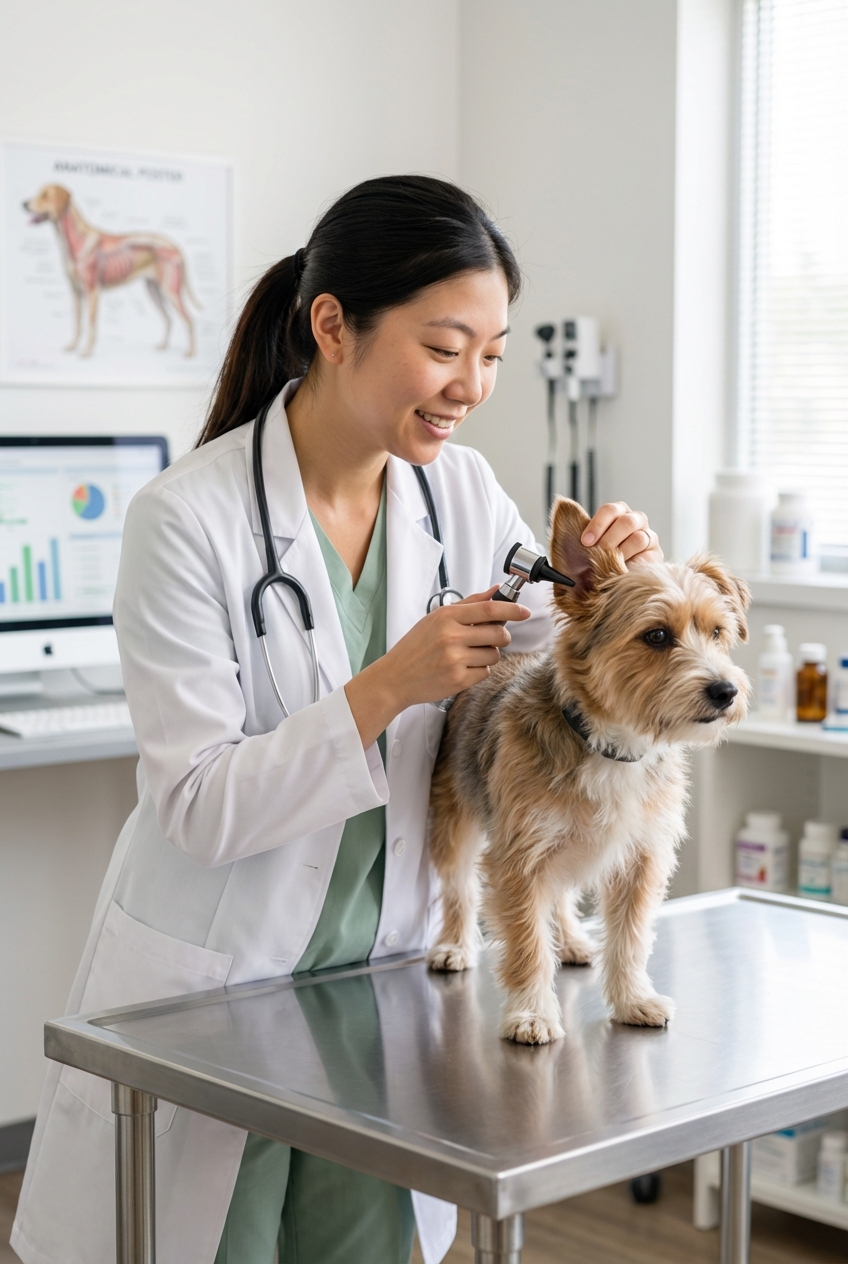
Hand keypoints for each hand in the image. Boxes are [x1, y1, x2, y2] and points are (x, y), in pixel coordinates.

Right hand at [344, 587, 529, 748]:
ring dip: (488, 655)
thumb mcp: (436, 619)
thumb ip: (468, 604)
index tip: (524, 611)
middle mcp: (451, 636)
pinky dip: (478, 671)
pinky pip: (485, 672)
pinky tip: (461, 668)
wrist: (395, 678)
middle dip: (501, 637)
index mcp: (446, 617)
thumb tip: (496, 590)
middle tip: (489, 639)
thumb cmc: (416, 647)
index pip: (488, 609)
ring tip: (467, 656)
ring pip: (494, 655)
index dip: (511, 609)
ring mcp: (455, 659)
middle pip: (498, 633)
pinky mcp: (458, 680)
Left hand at [580, 501, 661, 565]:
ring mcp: (649, 536)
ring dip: (621, 553)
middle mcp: (636, 520)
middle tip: (598, 553)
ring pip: (639, 539)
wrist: (618, 575)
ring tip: (610, 564)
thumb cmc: (601, 555)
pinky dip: (633, 564)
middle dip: (610, 539)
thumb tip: (579, 540)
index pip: (610, 510)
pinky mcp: (656, 554)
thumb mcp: (593, 544)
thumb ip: (589, 539)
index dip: (597, 524)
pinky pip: (647, 557)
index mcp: (619, 512)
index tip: (586, 541)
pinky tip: (623, 571)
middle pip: (627, 522)